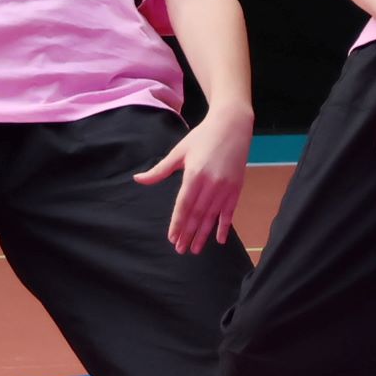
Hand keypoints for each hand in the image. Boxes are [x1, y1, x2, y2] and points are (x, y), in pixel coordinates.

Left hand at [134, 104, 252, 253]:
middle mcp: (211, 184)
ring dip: (203, 234)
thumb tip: (138, 180)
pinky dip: (224, 226)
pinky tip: (219, 239)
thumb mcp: (179, 151)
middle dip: (188, 233)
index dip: (177, 224)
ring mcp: (226, 187)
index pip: (183, 206)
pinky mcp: (237, 187)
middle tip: (181, 249)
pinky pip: (230, 211)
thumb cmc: (202, 137)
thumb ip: (160, 170)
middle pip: (197, 214)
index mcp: (194, 175)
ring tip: (195, 249)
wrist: (232, 125)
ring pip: (212, 216)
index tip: (172, 238)